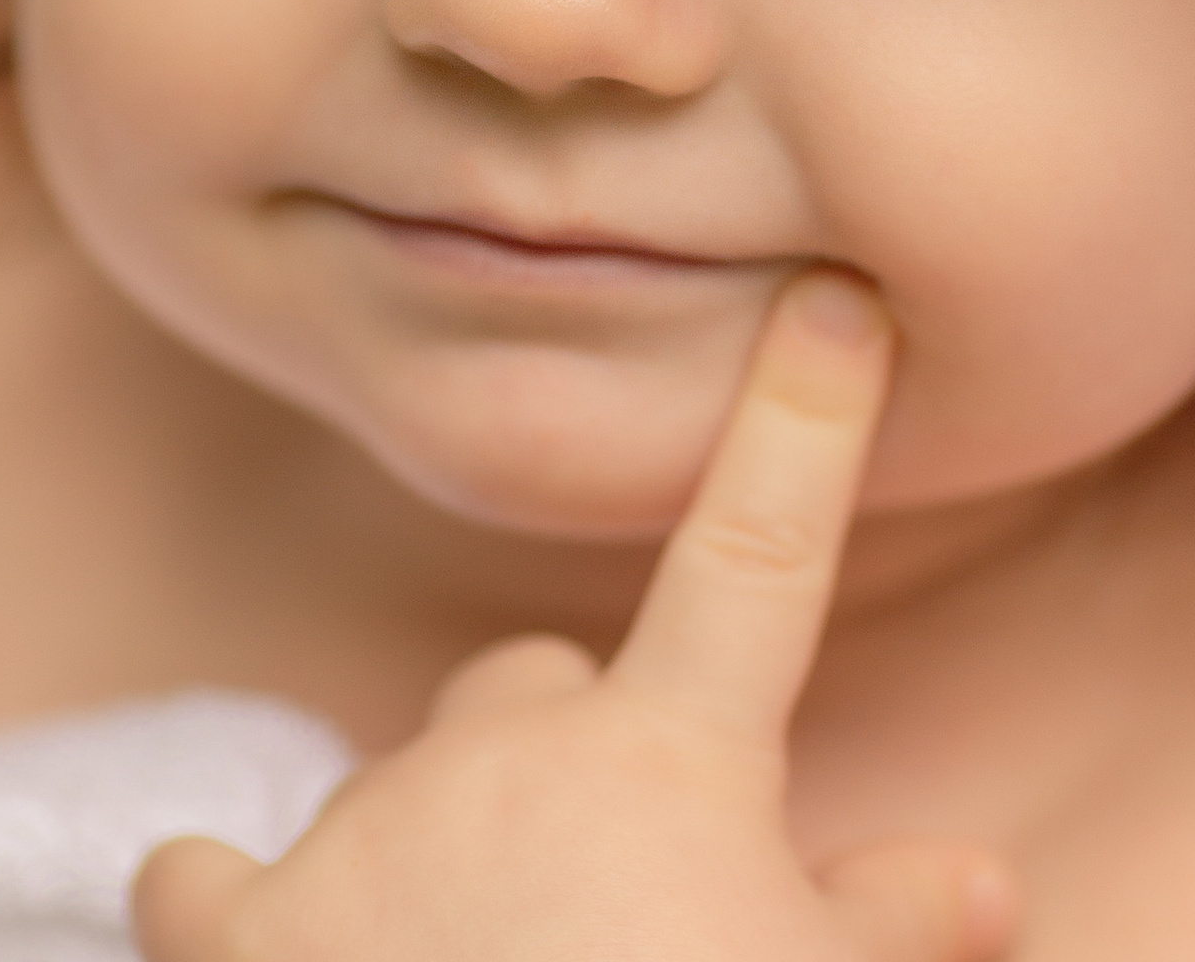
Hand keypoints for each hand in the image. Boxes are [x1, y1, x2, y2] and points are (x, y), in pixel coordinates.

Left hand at [131, 269, 1017, 961]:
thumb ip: (888, 931)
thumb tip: (982, 882)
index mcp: (668, 762)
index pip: (763, 552)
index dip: (806, 420)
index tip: (833, 299)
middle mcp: (507, 755)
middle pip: (540, 684)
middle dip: (573, 758)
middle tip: (613, 901)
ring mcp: (364, 836)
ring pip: (409, 783)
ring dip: (441, 852)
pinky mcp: (239, 936)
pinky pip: (212, 872)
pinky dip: (245, 908)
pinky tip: (284, 958)